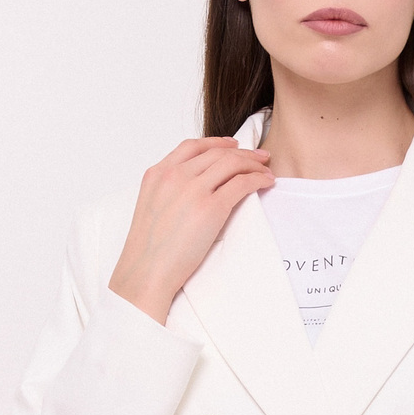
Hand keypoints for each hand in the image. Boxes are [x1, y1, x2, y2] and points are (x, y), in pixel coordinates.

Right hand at [108, 137, 271, 323]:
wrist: (146, 271)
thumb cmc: (149, 252)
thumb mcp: (151, 209)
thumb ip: (169, 192)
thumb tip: (192, 193)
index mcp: (157, 174)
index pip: (191, 147)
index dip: (216, 143)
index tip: (232, 146)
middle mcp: (175, 175)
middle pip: (216, 152)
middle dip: (242, 152)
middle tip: (260, 156)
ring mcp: (193, 189)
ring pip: (231, 163)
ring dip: (253, 164)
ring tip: (266, 170)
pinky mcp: (211, 207)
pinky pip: (241, 183)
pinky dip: (258, 178)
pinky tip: (266, 182)